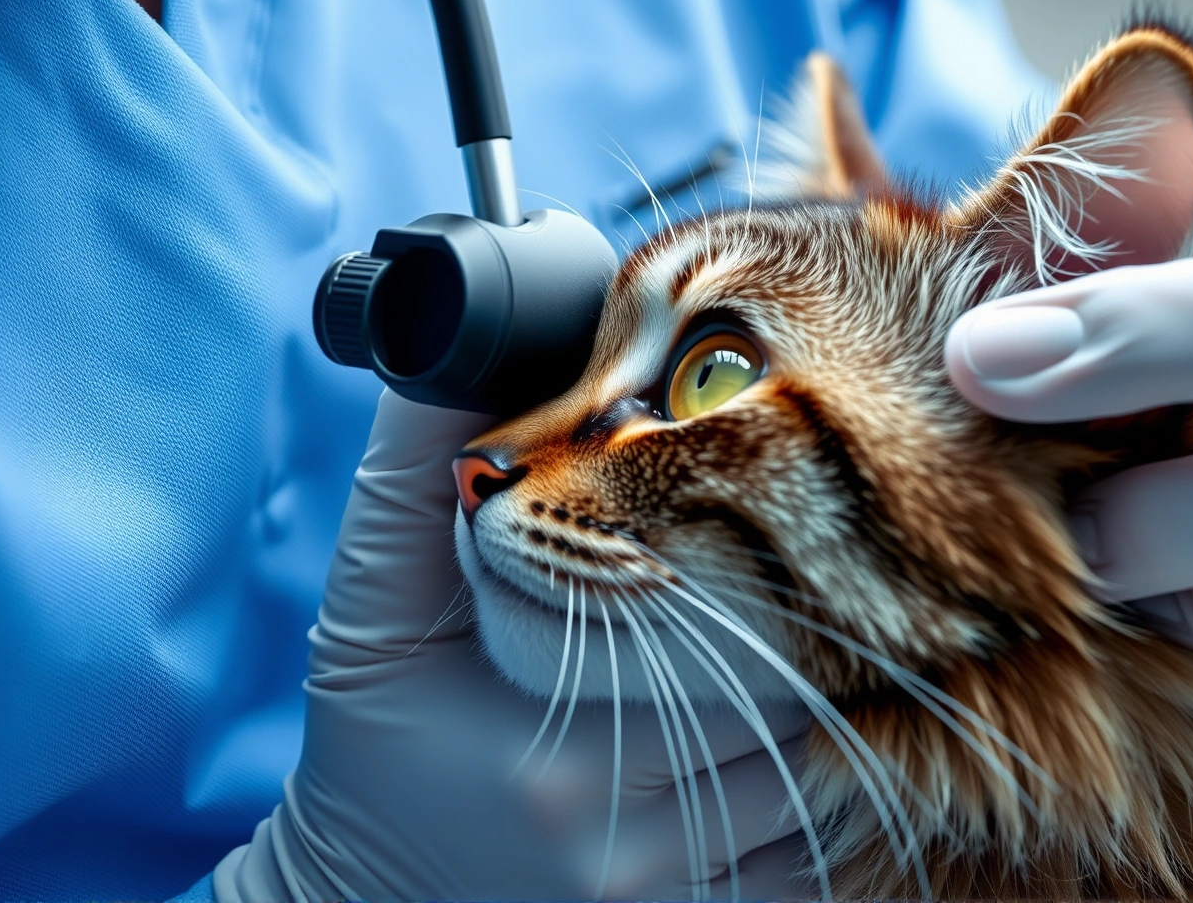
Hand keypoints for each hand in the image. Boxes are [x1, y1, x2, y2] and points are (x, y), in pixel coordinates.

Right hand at [212, 392, 808, 901]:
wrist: (363, 898)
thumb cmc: (377, 743)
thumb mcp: (371, 607)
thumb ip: (409, 479)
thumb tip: (445, 344)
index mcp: (559, 754)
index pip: (728, 646)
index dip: (768, 573)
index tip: (774, 515)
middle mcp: (626, 843)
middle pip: (792, 713)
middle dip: (812, 632)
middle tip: (824, 562)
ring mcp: (666, 896)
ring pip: (816, 786)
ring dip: (828, 711)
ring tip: (822, 640)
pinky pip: (810, 864)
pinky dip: (820, 800)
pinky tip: (798, 739)